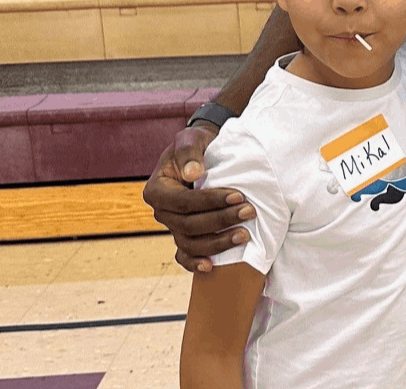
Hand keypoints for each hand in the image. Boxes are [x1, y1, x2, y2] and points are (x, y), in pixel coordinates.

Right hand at [142, 124, 255, 271]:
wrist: (203, 153)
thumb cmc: (196, 144)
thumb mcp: (190, 139)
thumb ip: (189, 152)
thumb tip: (192, 174)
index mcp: (157, 191)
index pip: (184, 202)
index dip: (210, 201)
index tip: (238, 195)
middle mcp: (161, 212)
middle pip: (189, 225)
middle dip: (221, 221)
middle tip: (249, 212)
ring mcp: (172, 226)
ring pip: (190, 243)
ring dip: (217, 243)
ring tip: (244, 235)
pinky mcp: (184, 234)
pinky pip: (184, 255)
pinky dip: (195, 263)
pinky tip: (212, 266)